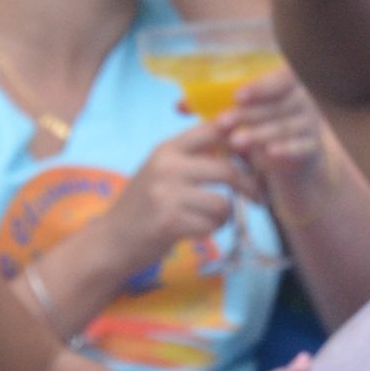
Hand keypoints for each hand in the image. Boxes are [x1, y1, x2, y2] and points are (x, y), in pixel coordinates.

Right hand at [104, 129, 240, 279]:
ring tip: (211, 219)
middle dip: (249, 185)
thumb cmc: (143, 206)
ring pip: (222, 202)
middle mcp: (166, 166)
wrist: (111, 240)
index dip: (240, 141)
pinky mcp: (169, 222)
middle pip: (226, 169)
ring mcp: (166, 194)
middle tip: (258, 197)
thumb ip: (193, 157)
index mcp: (166, 149)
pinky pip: (212, 225)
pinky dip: (212, 231)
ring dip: (224, 215)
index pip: (213, 130)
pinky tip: (198, 231)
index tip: (255, 156)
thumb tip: (241, 144)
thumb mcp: (162, 171)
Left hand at [220, 67, 329, 209]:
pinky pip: (300, 148)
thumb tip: (179, 105)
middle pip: (276, 104)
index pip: (281, 76)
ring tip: (236, 143)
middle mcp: (302, 100)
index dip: (260, 85)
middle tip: (222, 123)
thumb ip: (215, 108)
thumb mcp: (241, 118)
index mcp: (286, 84)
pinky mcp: (313, 150)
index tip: (237, 96)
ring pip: (285, 126)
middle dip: (247, 114)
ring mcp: (310, 125)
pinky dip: (285, 150)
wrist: (293, 165)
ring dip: (259, 134)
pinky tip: (268, 154)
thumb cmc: (261, 132)